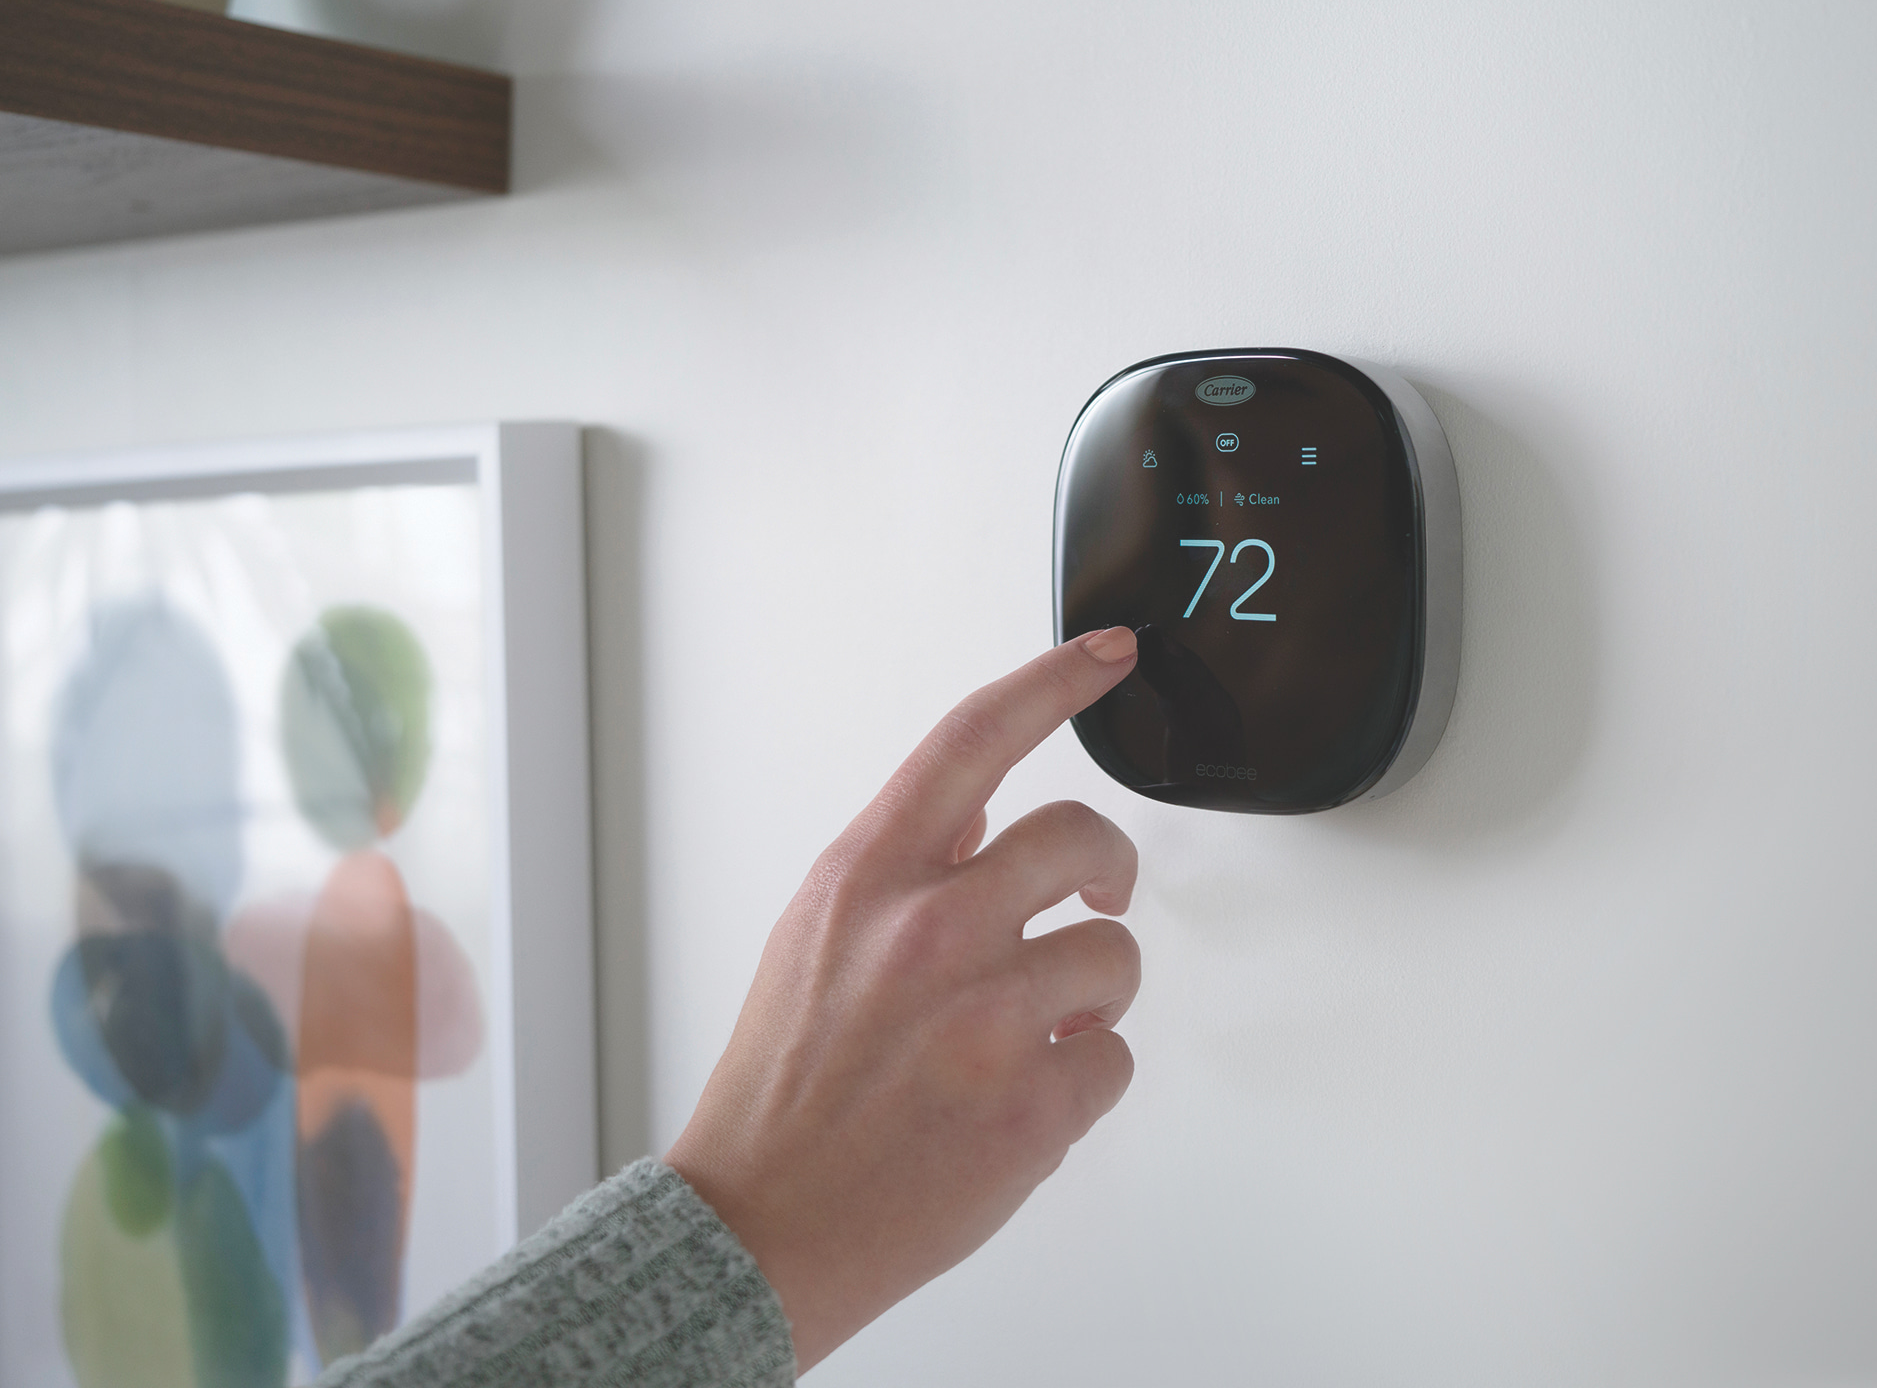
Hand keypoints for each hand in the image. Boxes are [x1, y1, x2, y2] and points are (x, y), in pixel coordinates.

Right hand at [665, 628, 1143, 1370]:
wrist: (761, 1224)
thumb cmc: (782, 1088)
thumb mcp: (814, 938)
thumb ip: (902, 872)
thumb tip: (982, 825)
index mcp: (868, 876)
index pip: (976, 737)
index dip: (1056, 680)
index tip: (1111, 653)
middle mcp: (929, 928)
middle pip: (1083, 837)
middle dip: (1107, 871)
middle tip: (1102, 898)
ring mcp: (987, 1015)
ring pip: (1114, 956)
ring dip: (1092, 992)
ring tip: (1037, 1030)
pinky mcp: (1033, 1104)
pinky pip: (1113, 1058)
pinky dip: (1082, 1077)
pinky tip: (1024, 1097)